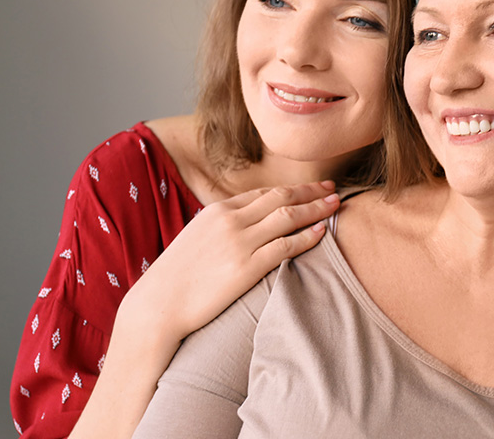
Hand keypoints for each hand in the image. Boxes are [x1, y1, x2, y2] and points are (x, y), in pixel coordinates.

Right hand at [120, 180, 339, 344]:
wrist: (158, 305)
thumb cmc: (175, 278)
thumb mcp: (197, 239)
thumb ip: (222, 228)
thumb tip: (244, 227)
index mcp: (217, 210)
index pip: (263, 193)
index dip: (291, 189)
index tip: (311, 188)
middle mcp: (230, 220)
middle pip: (281, 198)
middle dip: (310, 192)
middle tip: (333, 189)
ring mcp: (239, 243)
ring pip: (288, 217)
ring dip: (316, 209)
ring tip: (335, 206)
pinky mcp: (246, 268)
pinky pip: (285, 247)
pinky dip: (307, 237)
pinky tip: (322, 233)